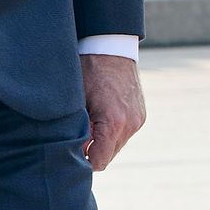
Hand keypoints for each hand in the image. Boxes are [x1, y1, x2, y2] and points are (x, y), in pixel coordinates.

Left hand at [81, 53, 145, 172]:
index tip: (69, 156)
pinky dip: (111, 132)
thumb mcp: (75, 102)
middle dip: (91, 152)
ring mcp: (138, 119)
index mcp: (113, 122)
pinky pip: (124, 134)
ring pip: (116, 146)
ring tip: (86, 126)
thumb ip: (75, 131)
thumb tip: (71, 153)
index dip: (83, 162)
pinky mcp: (140, 115)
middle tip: (74, 139)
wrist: (110, 47)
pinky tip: (98, 118)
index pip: (99, 162)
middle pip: (108, 156)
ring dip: (101, 142)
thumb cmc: (87, 71)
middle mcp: (130, 124)